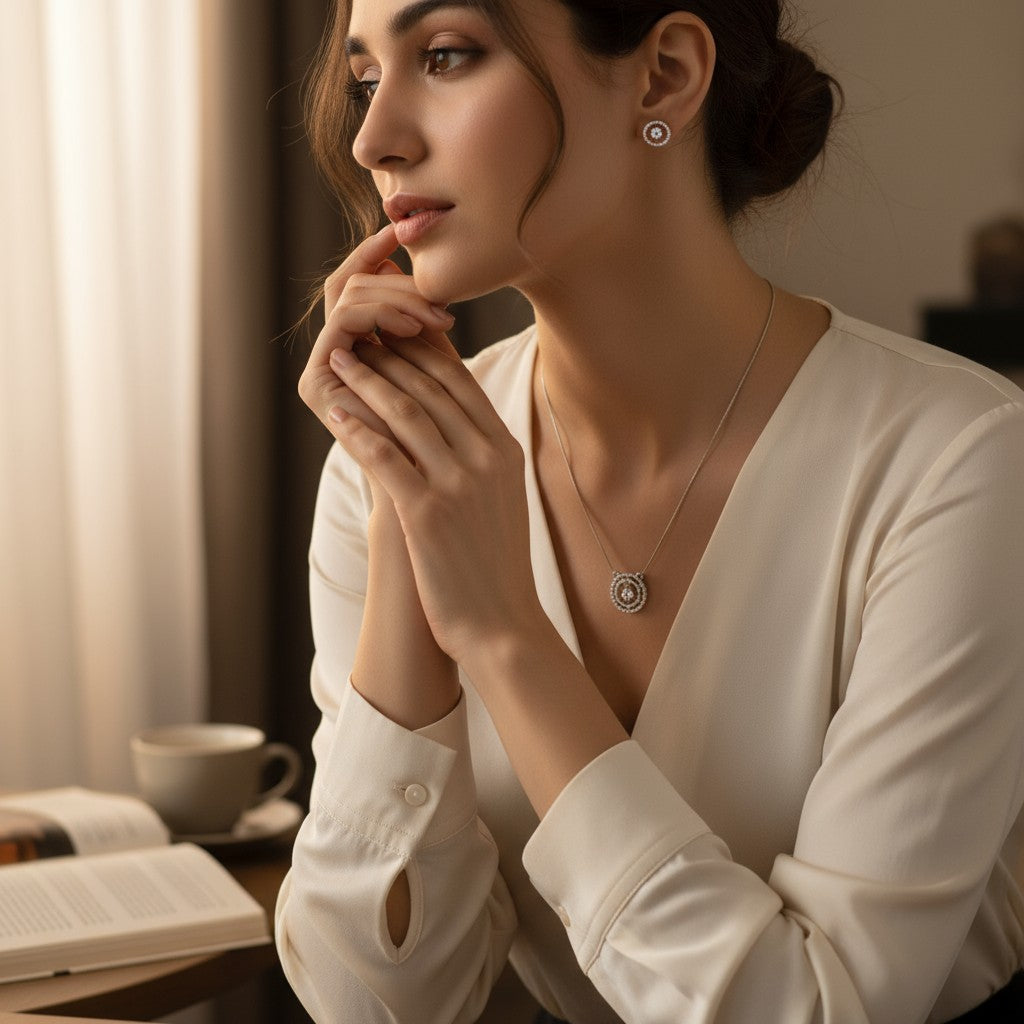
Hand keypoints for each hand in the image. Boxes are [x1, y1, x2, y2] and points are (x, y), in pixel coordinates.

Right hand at [298, 223, 458, 459]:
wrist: (430, 495)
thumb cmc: (444, 433)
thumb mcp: (439, 366)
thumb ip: (427, 326)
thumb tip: (431, 272)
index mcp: (358, 346)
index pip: (362, 287)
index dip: (379, 255)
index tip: (404, 231)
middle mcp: (333, 353)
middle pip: (352, 286)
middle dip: (398, 281)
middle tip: (440, 296)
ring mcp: (321, 368)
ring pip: (348, 298)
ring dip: (396, 297)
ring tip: (436, 316)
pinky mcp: (314, 384)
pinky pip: (343, 324)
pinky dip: (380, 314)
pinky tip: (417, 325)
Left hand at [327, 335, 544, 664]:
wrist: (505, 626)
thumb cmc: (497, 563)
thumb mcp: (502, 497)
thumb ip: (482, 453)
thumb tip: (453, 421)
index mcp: (505, 450)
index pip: (460, 382)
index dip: (422, 351)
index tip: (393, 333)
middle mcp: (486, 458)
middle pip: (430, 388)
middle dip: (390, 355)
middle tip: (359, 335)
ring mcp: (458, 485)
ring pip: (405, 414)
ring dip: (368, 381)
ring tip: (341, 361)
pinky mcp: (427, 514)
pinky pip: (384, 457)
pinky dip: (356, 429)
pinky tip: (335, 412)